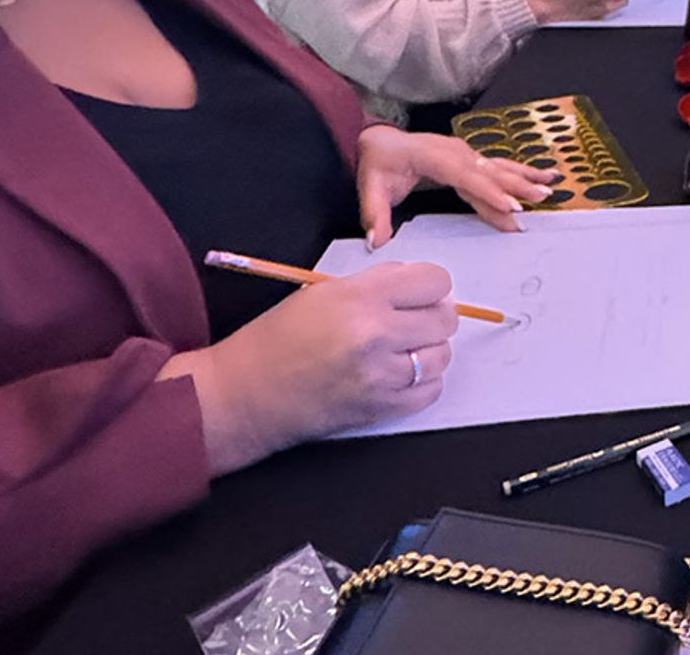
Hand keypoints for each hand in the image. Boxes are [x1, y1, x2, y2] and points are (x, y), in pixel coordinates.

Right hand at [165, 261, 459, 470]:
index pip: (434, 281)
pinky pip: (431, 391)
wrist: (244, 395)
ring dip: (429, 352)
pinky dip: (423, 383)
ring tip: (402, 351)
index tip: (419, 295)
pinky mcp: (380, 408)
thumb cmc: (277, 339)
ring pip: (442, 356)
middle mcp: (375, 333)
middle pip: (445, 319)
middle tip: (411, 323)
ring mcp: (380, 374)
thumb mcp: (322, 293)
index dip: (430, 287)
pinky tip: (399, 376)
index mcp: (360, 298)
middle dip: (432, 317)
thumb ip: (375, 284)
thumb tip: (417, 283)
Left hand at [356, 126, 555, 244]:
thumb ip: (374, 214)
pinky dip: (523, 172)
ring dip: (525, 178)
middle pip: (488, 171)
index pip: (464, 175)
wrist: (382, 141)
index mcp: (432, 156)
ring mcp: (465, 153)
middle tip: (539, 200)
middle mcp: (454, 151)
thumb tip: (377, 240)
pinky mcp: (471, 159)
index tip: (509, 206)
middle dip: (516, 186)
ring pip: (499, 167)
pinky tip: (544, 174)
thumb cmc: (379, 163)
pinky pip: (499, 167)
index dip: (487, 191)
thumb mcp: (370, 187)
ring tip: (550, 187)